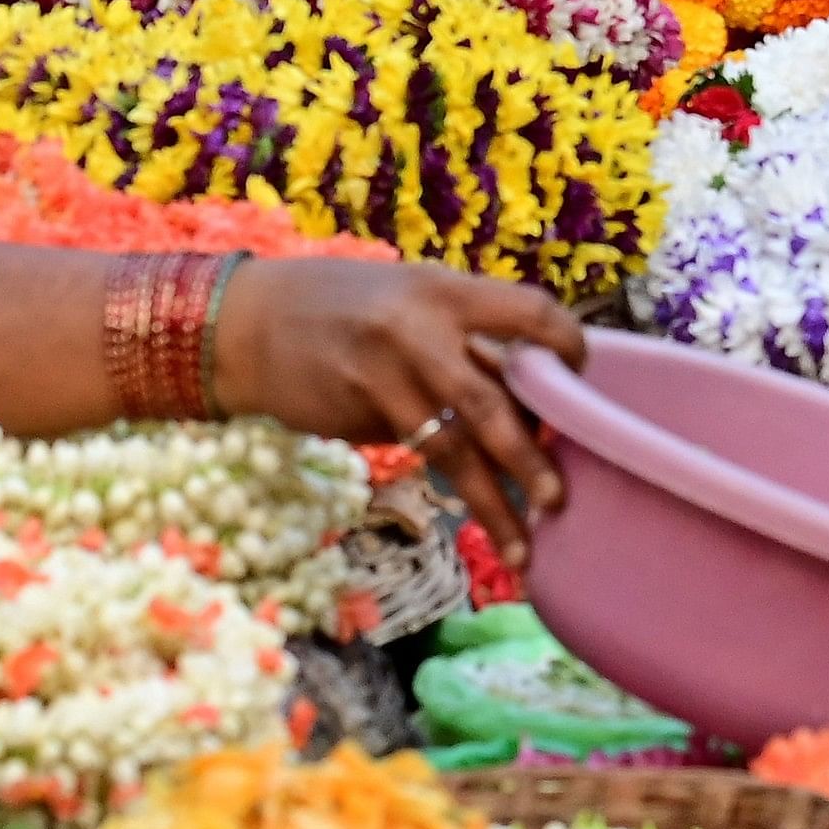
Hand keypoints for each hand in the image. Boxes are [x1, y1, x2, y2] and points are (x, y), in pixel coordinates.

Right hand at [212, 259, 586, 562]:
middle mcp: (425, 322)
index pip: (532, 311)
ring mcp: (392, 365)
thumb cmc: (336, 311)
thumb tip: (523, 399)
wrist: (246, 323)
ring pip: (462, 439)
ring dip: (497, 496)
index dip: (568, 350)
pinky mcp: (364, 405)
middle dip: (535, 451)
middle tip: (561, 496)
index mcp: (448, 288)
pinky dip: (455, 491)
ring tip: (526, 540)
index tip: (582, 392)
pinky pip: (424, 452)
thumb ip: (460, 338)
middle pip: (500, 391)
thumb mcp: (405, 301)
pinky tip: (477, 522)